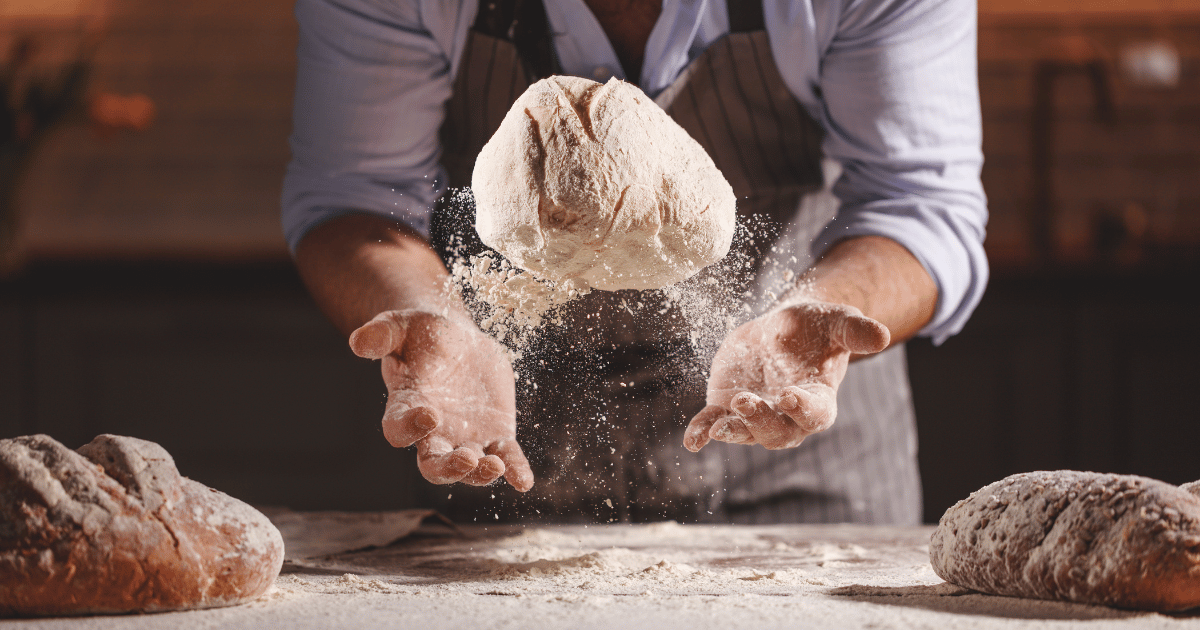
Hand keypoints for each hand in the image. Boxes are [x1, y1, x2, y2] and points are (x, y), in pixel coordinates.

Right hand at [349, 310, 533, 490]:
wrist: (457, 339)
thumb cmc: (421, 333)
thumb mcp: (401, 325)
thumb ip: (381, 334)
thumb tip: (358, 340)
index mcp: (406, 407)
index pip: (399, 429)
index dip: (410, 427)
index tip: (429, 414)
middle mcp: (434, 433)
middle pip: (434, 465)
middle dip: (450, 467)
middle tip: (467, 458)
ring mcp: (466, 437)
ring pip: (470, 468)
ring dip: (482, 473)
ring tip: (496, 466)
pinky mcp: (496, 434)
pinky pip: (506, 457)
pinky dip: (515, 469)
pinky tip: (523, 481)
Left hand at [684, 301, 889, 451]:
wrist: (785, 329)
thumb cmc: (817, 328)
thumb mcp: (837, 322)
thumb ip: (855, 330)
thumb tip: (882, 335)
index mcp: (818, 400)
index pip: (815, 415)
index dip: (803, 410)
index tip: (789, 396)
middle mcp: (787, 416)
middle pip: (777, 433)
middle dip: (760, 422)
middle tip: (745, 402)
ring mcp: (755, 414)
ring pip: (745, 432)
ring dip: (732, 430)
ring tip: (717, 427)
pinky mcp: (727, 406)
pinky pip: (714, 423)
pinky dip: (702, 432)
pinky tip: (692, 440)